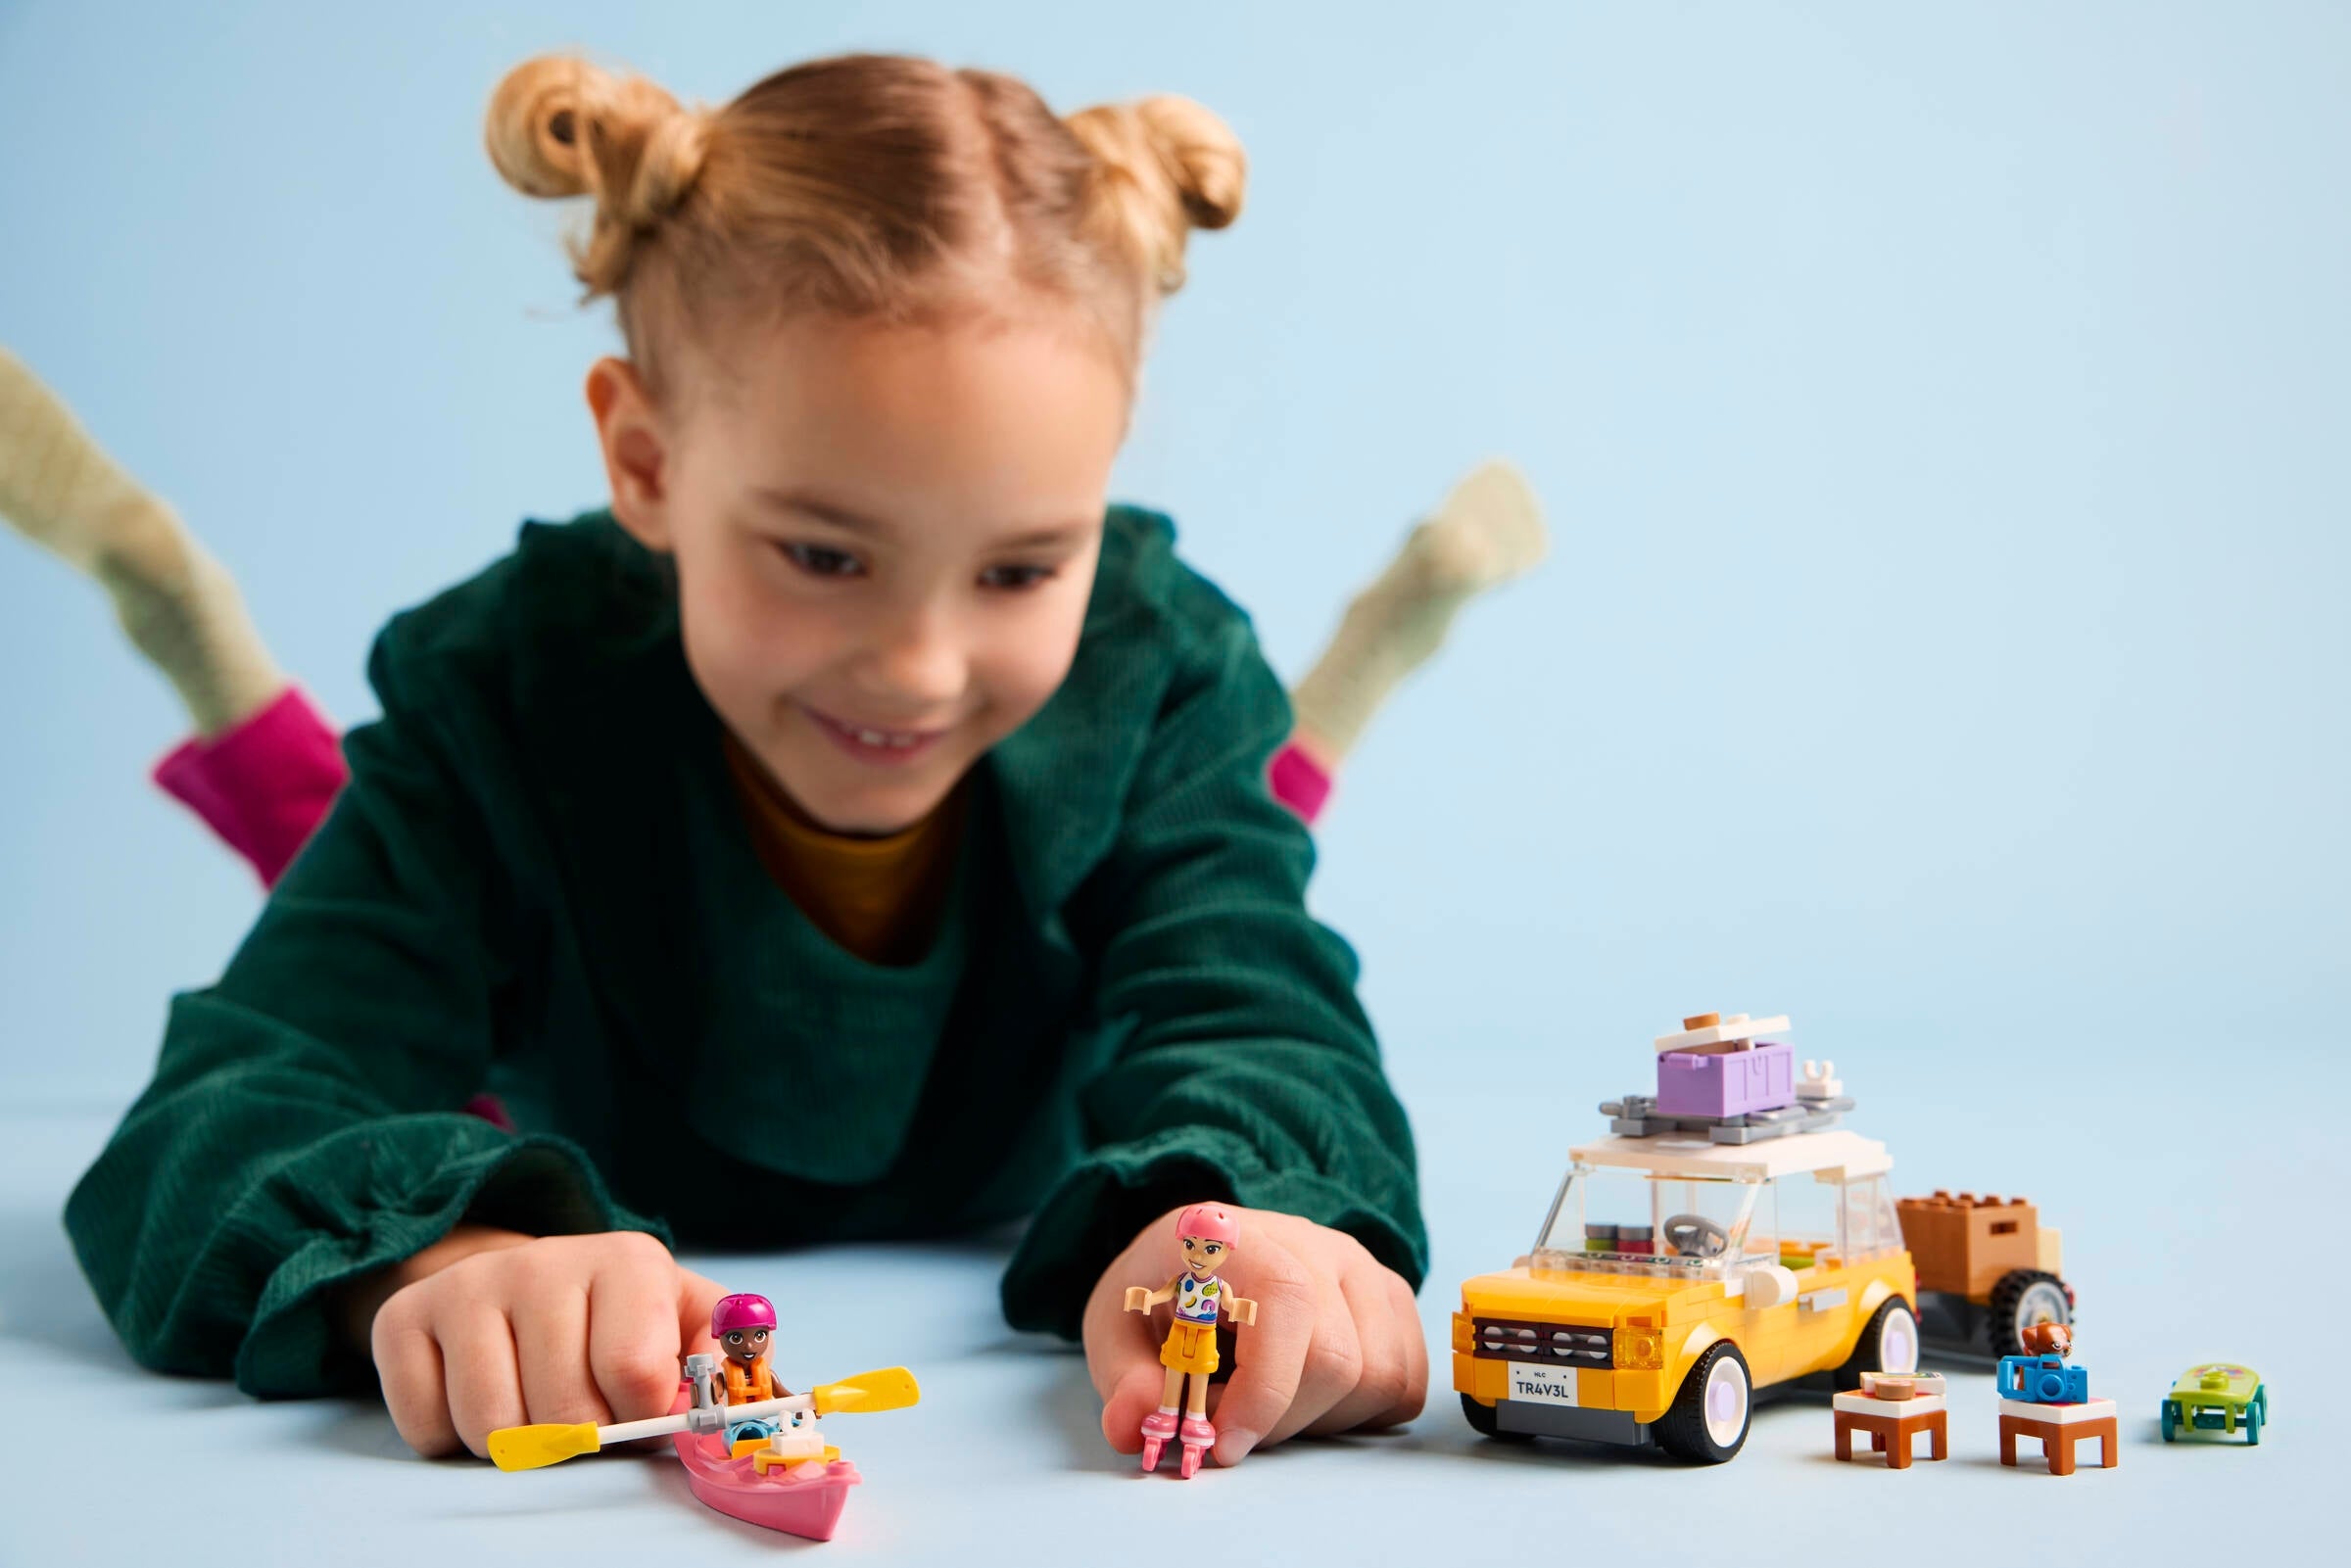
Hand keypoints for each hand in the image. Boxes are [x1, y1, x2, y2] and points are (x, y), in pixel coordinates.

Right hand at [357, 1228, 728, 1458]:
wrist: (519, 1282)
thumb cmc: (620, 1320)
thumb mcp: (687, 1324)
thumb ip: (736, 1361)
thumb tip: (769, 1401)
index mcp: (629, 1260)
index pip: (634, 1373)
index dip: (638, 1416)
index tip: (635, 1407)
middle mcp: (545, 1259)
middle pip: (560, 1413)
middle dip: (577, 1437)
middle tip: (578, 1412)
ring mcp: (468, 1286)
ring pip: (490, 1428)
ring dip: (514, 1445)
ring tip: (531, 1407)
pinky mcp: (403, 1319)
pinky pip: (425, 1428)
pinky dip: (449, 1440)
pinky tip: (476, 1397)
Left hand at [1083, 1204, 1426, 1467]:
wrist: (1198, 1254)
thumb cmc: (1161, 1292)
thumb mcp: (1115, 1330)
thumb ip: (1124, 1379)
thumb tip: (1137, 1424)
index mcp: (1240, 1236)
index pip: (1287, 1300)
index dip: (1266, 1386)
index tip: (1223, 1442)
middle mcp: (1315, 1244)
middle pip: (1337, 1357)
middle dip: (1279, 1419)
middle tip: (1228, 1423)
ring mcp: (1363, 1269)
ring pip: (1379, 1377)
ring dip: (1320, 1419)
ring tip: (1267, 1402)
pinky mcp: (1391, 1301)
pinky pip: (1405, 1382)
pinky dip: (1361, 1414)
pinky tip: (1310, 1397)